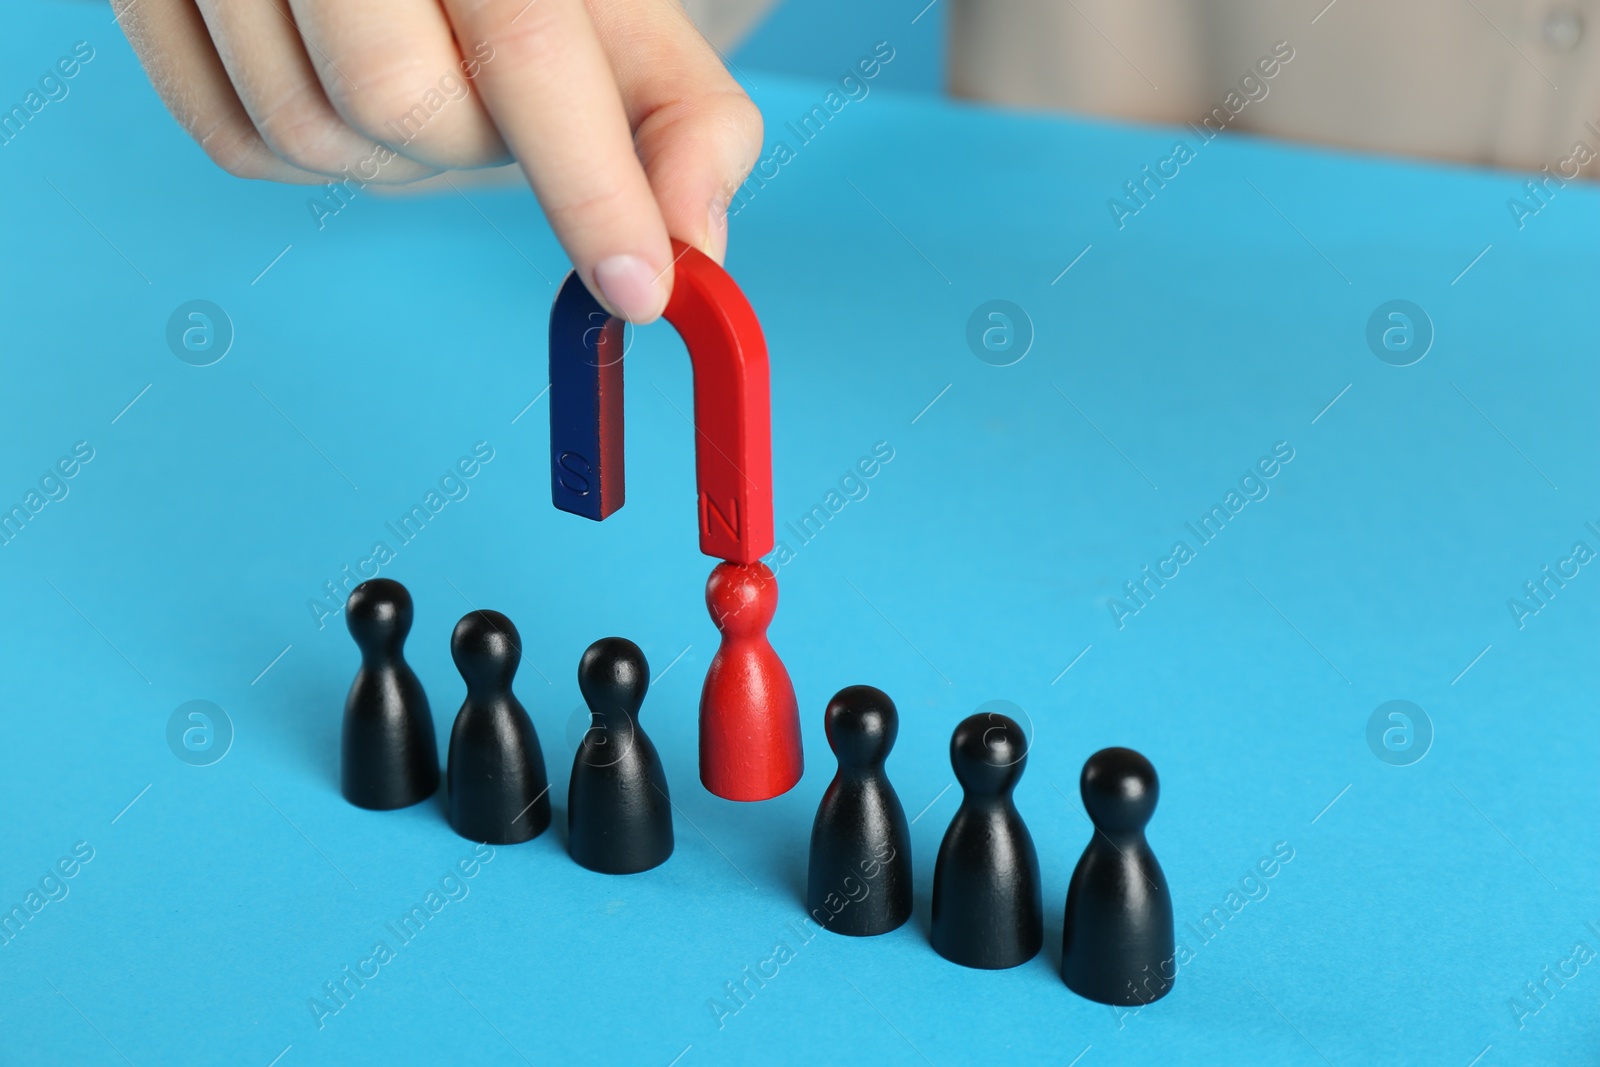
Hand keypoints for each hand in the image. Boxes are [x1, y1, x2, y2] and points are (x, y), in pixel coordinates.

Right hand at [121, 0, 762, 321]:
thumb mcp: (620, 19)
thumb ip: (678, 120)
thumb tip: (696, 250)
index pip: (528, 47)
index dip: (590, 184)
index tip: (639, 291)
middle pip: (399, 104)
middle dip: (464, 144)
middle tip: (483, 96)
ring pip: (306, 133)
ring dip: (385, 155)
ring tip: (416, 71)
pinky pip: (233, 142)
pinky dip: (308, 151)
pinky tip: (342, 81)